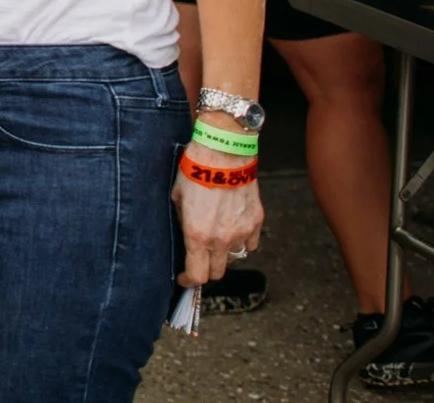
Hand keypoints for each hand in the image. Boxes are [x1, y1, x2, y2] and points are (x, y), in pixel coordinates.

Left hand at [171, 142, 264, 286]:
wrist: (222, 153)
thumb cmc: (194, 171)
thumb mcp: (177, 198)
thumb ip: (182, 221)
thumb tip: (184, 232)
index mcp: (197, 236)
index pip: (197, 275)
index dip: (189, 280)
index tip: (184, 278)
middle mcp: (221, 239)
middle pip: (217, 272)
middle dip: (206, 270)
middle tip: (199, 260)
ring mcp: (241, 232)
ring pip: (234, 258)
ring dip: (224, 255)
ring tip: (216, 240)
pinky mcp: (256, 222)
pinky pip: (250, 243)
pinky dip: (242, 241)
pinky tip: (233, 229)